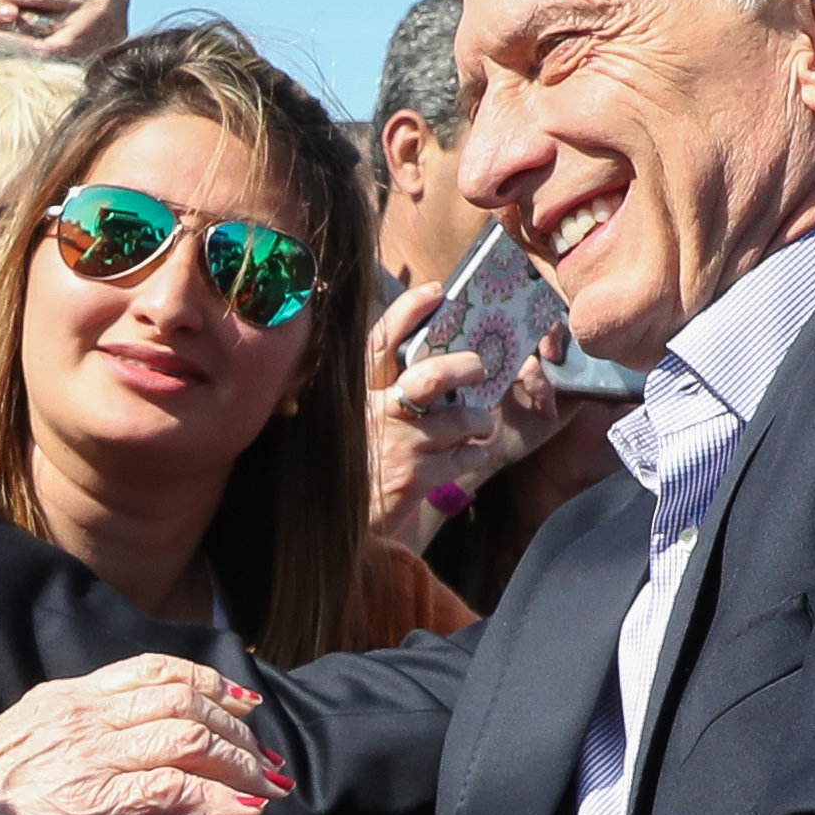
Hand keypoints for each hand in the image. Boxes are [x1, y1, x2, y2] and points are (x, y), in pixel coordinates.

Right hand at [0, 658, 286, 814]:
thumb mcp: (32, 743)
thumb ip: (85, 737)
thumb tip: (142, 758)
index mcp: (68, 697)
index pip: (154, 669)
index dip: (210, 681)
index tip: (242, 702)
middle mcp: (83, 715)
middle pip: (183, 699)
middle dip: (238, 729)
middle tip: (266, 757)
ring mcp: (89, 756)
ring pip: (187, 739)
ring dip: (239, 765)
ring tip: (265, 787)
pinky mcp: (92, 802)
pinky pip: (172, 792)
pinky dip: (217, 801)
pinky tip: (243, 813)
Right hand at [366, 277, 540, 545]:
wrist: (335, 523)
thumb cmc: (346, 464)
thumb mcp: (349, 421)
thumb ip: (376, 391)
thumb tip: (419, 362)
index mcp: (358, 394)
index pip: (382, 343)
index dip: (409, 312)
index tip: (436, 290)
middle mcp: (378, 414)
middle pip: (430, 376)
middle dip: (463, 366)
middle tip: (479, 365)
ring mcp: (400, 446)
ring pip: (460, 418)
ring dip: (477, 418)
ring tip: (477, 421)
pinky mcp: (416, 477)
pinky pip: (464, 456)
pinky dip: (473, 452)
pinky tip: (468, 452)